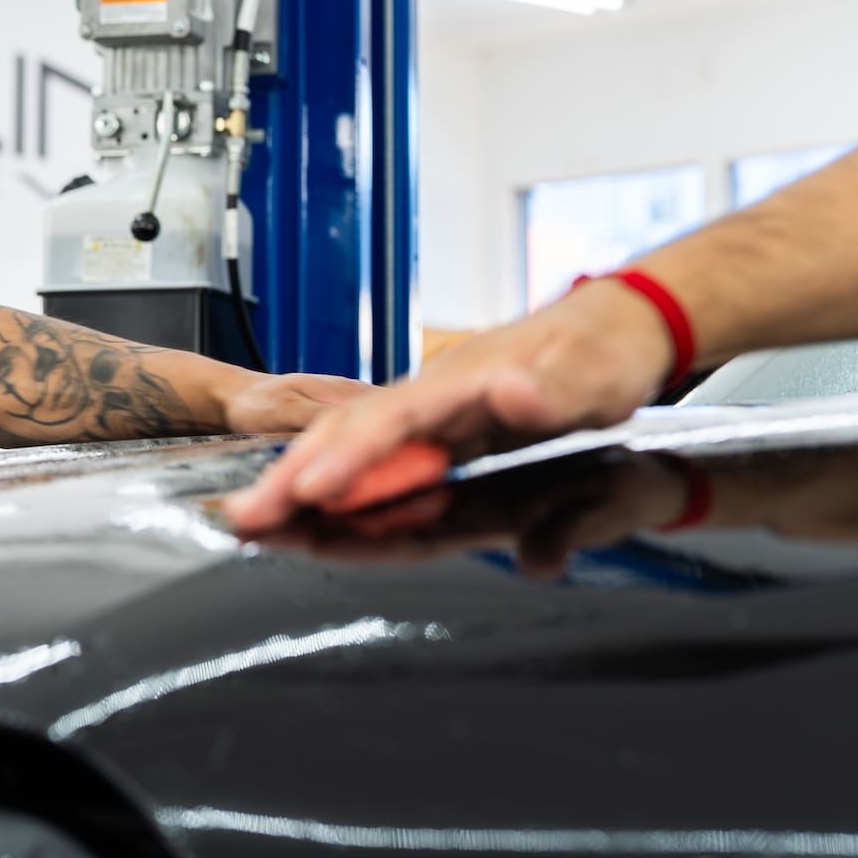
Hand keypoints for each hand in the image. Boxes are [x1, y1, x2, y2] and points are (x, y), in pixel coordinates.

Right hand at [223, 279, 678, 531]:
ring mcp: (432, 421)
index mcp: (460, 384)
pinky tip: (322, 524)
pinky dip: (347, 501)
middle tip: (241, 520)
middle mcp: (433, 401)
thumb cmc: (604, 353)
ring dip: (304, 493)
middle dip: (292, 481)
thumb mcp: (593, 374)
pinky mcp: (441, 439)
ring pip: (354, 458)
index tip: (307, 492)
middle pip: (348, 441)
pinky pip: (383, 473)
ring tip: (256, 528)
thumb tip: (511, 394)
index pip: (387, 423)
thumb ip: (550, 388)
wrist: (616, 330)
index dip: (346, 460)